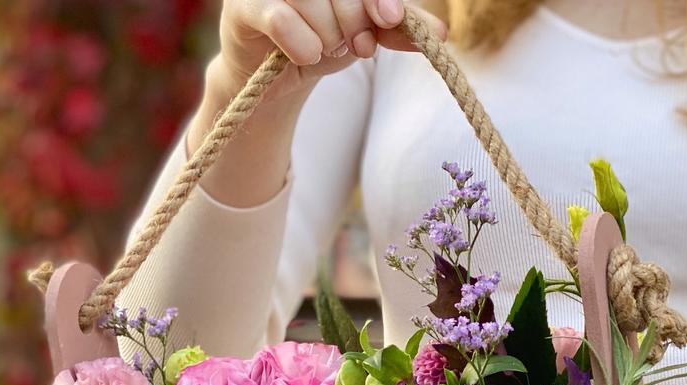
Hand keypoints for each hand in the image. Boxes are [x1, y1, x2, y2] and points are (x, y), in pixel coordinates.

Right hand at [217, 0, 447, 93]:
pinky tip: (303, 55)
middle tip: (353, 46)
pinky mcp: (244, 7)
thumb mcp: (365, 34)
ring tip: (318, 50)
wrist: (275, 76)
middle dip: (354, 23)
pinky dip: (301, 45)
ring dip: (325, 40)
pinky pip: (282, 21)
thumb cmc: (319, 42)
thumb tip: (442, 33)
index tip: (388, 19)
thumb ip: (398, 29)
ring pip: (312, 5)